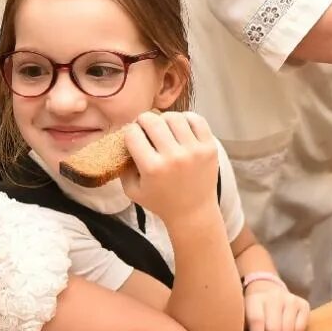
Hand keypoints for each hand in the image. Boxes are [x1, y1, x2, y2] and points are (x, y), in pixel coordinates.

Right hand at [118, 111, 222, 226]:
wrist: (193, 213)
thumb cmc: (161, 202)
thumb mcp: (132, 190)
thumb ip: (123, 166)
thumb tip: (121, 140)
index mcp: (152, 168)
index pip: (132, 133)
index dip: (129, 132)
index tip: (133, 137)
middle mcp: (174, 157)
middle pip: (152, 120)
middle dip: (144, 121)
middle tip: (146, 128)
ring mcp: (194, 151)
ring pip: (174, 117)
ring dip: (164, 119)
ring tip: (164, 128)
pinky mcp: (210, 148)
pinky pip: (197, 120)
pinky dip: (186, 119)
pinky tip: (181, 127)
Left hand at [243, 279, 309, 330]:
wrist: (267, 287)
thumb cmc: (253, 309)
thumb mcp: (243, 315)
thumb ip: (242, 330)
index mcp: (256, 298)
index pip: (257, 321)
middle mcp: (274, 296)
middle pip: (274, 330)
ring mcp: (290, 299)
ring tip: (277, 327)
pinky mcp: (304, 304)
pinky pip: (300, 329)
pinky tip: (288, 324)